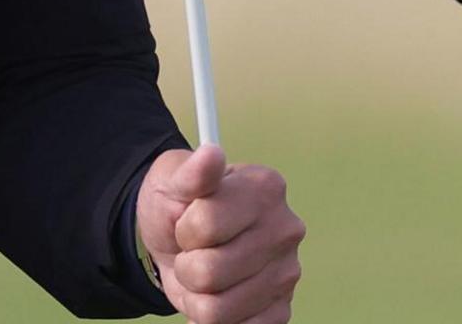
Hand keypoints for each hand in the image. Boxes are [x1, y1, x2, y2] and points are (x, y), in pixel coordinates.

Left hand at [136, 145, 303, 323]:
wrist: (182, 239)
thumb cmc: (180, 205)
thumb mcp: (174, 180)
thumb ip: (190, 172)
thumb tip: (210, 155)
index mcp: (266, 188)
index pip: (205, 225)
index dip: (184, 229)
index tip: (189, 221)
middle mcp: (286, 229)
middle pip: (209, 272)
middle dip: (187, 266)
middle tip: (194, 250)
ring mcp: (288, 271)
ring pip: (218, 310)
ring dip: (197, 297)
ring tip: (204, 273)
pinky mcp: (282, 307)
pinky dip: (216, 320)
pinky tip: (220, 295)